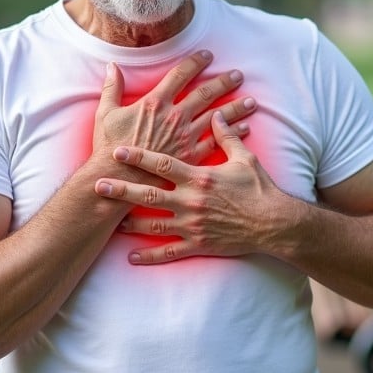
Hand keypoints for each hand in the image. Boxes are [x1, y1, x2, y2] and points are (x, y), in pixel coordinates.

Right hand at [91, 50, 255, 176]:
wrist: (118, 179)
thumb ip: (112, 88)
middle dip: (224, 82)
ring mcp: (185, 137)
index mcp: (155, 103)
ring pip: (217, 117)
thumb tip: (112, 66)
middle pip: (205, 93)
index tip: (208, 56)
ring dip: (235, 108)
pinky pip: (216, 142)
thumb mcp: (106, 113)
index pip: (180, 75)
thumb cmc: (110, 147)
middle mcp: (174, 116)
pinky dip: (232, 134)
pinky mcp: (190, 157)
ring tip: (251, 101)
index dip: (195, 63)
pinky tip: (244, 129)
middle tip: (239, 75)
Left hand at [95, 111, 290, 263]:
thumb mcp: (244, 158)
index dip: (139, 157)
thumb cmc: (260, 188)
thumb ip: (226, 136)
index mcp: (200, 177)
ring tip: (109, 221)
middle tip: (98, 185)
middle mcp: (191, 201)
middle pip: (149, 194)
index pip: (162, 165)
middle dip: (122, 190)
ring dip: (130, 223)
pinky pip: (170, 252)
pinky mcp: (199, 244)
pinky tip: (132, 257)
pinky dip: (150, 256)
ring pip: (154, 224)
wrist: (274, 223)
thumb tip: (217, 115)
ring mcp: (193, 225)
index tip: (118, 151)